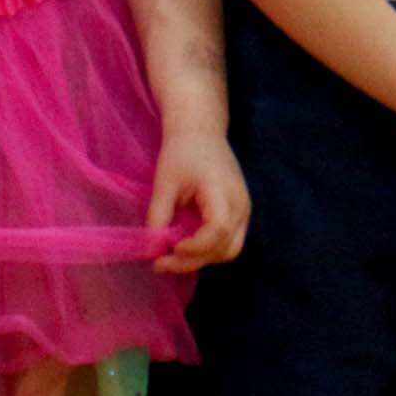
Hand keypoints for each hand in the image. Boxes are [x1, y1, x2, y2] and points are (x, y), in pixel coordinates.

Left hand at [148, 130, 249, 271]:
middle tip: (161, 264)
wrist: (200, 132)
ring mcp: (244, 210)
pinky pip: (228, 240)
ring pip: (230, 249)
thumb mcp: (165, 182)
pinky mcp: (239, 212)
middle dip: (195, 261)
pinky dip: (207, 249)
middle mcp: (241, 206)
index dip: (195, 248)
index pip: (218, 231)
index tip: (168, 251)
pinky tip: (182, 247)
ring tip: (169, 258)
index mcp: (224, 194)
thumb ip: (159, 214)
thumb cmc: (181, 152)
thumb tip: (152, 245)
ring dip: (201, 258)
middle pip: (228, 248)